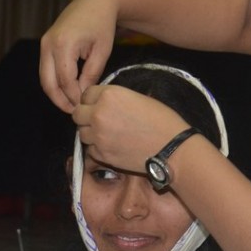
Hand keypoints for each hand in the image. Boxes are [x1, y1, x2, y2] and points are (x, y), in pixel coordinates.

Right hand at [39, 0, 118, 111]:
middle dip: (59, 100)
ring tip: (71, 104)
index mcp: (64, 44)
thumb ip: (92, 74)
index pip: (65, 80)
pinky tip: (68, 90)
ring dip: (55, 93)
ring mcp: (44, 43)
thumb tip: (82, 94)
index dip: (74, 96)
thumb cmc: (102, 24)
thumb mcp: (102, 51)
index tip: (84, 106)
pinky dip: (54, 81)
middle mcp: (48, 44)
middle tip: (73, 111)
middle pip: (48, 82)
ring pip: (44, 77)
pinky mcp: (45, 43)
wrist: (95, 1)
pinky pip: (46, 68)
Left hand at [73, 85, 188, 171]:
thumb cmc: (163, 120)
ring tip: (108, 135)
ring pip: (82, 133)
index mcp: (109, 95)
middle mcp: (98, 114)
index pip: (86, 95)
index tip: (100, 106)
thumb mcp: (139, 98)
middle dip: (86, 116)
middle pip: (77, 114)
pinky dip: (98, 148)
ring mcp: (98, 136)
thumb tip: (106, 103)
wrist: (172, 148)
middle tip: (100, 121)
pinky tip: (113, 146)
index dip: (93, 100)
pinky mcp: (101, 155)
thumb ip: (117, 99)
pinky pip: (90, 149)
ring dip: (91, 133)